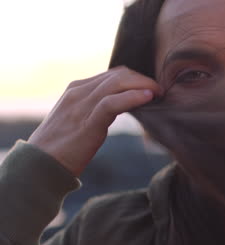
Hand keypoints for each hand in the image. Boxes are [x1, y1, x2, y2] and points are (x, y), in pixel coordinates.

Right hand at [28, 66, 160, 176]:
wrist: (39, 166)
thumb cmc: (62, 147)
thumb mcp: (79, 120)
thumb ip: (96, 109)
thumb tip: (122, 107)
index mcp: (76, 89)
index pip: (112, 75)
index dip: (136, 78)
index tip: (152, 88)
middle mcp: (78, 92)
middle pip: (118, 75)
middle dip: (142, 79)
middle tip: (160, 90)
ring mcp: (81, 106)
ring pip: (117, 83)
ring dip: (142, 85)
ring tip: (159, 92)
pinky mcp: (87, 123)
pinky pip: (112, 103)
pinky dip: (133, 97)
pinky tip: (148, 98)